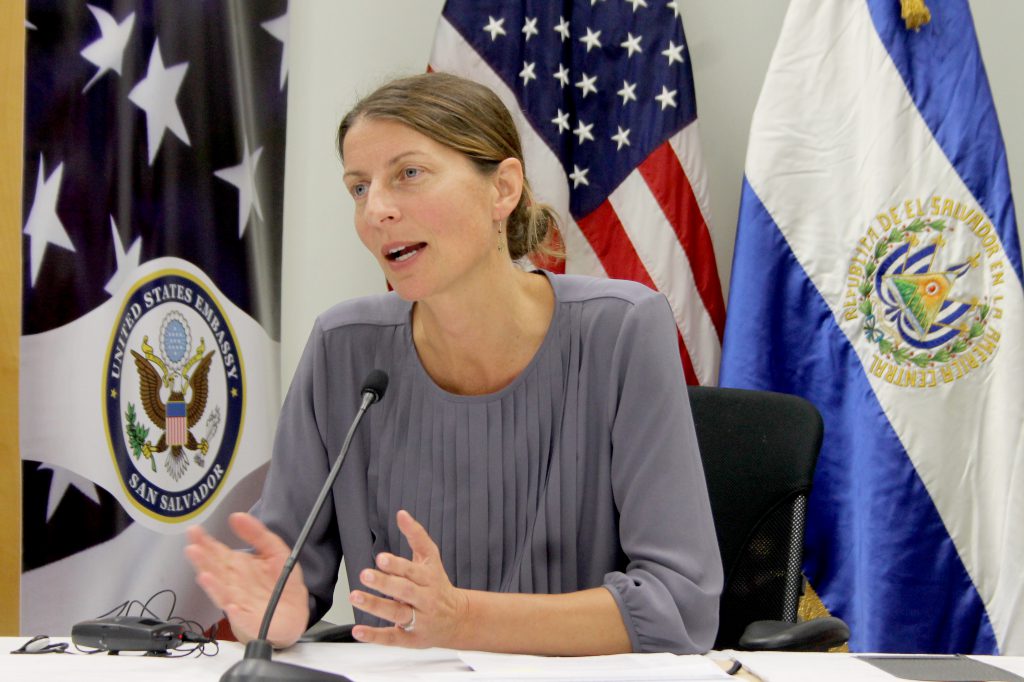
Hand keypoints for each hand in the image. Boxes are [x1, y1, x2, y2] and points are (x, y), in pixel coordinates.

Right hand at [184, 512, 308, 647]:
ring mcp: (239, 603)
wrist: (295, 614)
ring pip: (222, 594)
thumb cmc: (280, 583)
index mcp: (237, 566)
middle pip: (214, 571)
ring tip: (204, 575)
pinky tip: (231, 606)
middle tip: (192, 549)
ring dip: (213, 586)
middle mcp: (233, 584)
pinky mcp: (251, 621)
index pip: (216, 552)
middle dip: (203, 561)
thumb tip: (237, 515)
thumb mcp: (274, 551)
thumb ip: (257, 533)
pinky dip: (236, 613)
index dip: (205, 542)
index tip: (194, 531)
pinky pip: (243, 617)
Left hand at [349, 510, 469, 647]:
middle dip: (385, 583)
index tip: (381, 558)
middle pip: (405, 591)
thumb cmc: (438, 585)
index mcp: (429, 578)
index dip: (397, 565)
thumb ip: (416, 536)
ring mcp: (419, 619)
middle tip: (365, 575)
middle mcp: (425, 598)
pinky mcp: (411, 638)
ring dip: (375, 606)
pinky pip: (393, 638)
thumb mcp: (431, 558)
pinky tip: (359, 631)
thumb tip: (401, 514)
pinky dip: (375, 636)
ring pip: (397, 613)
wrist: (458, 618)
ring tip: (356, 596)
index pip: (413, 571)